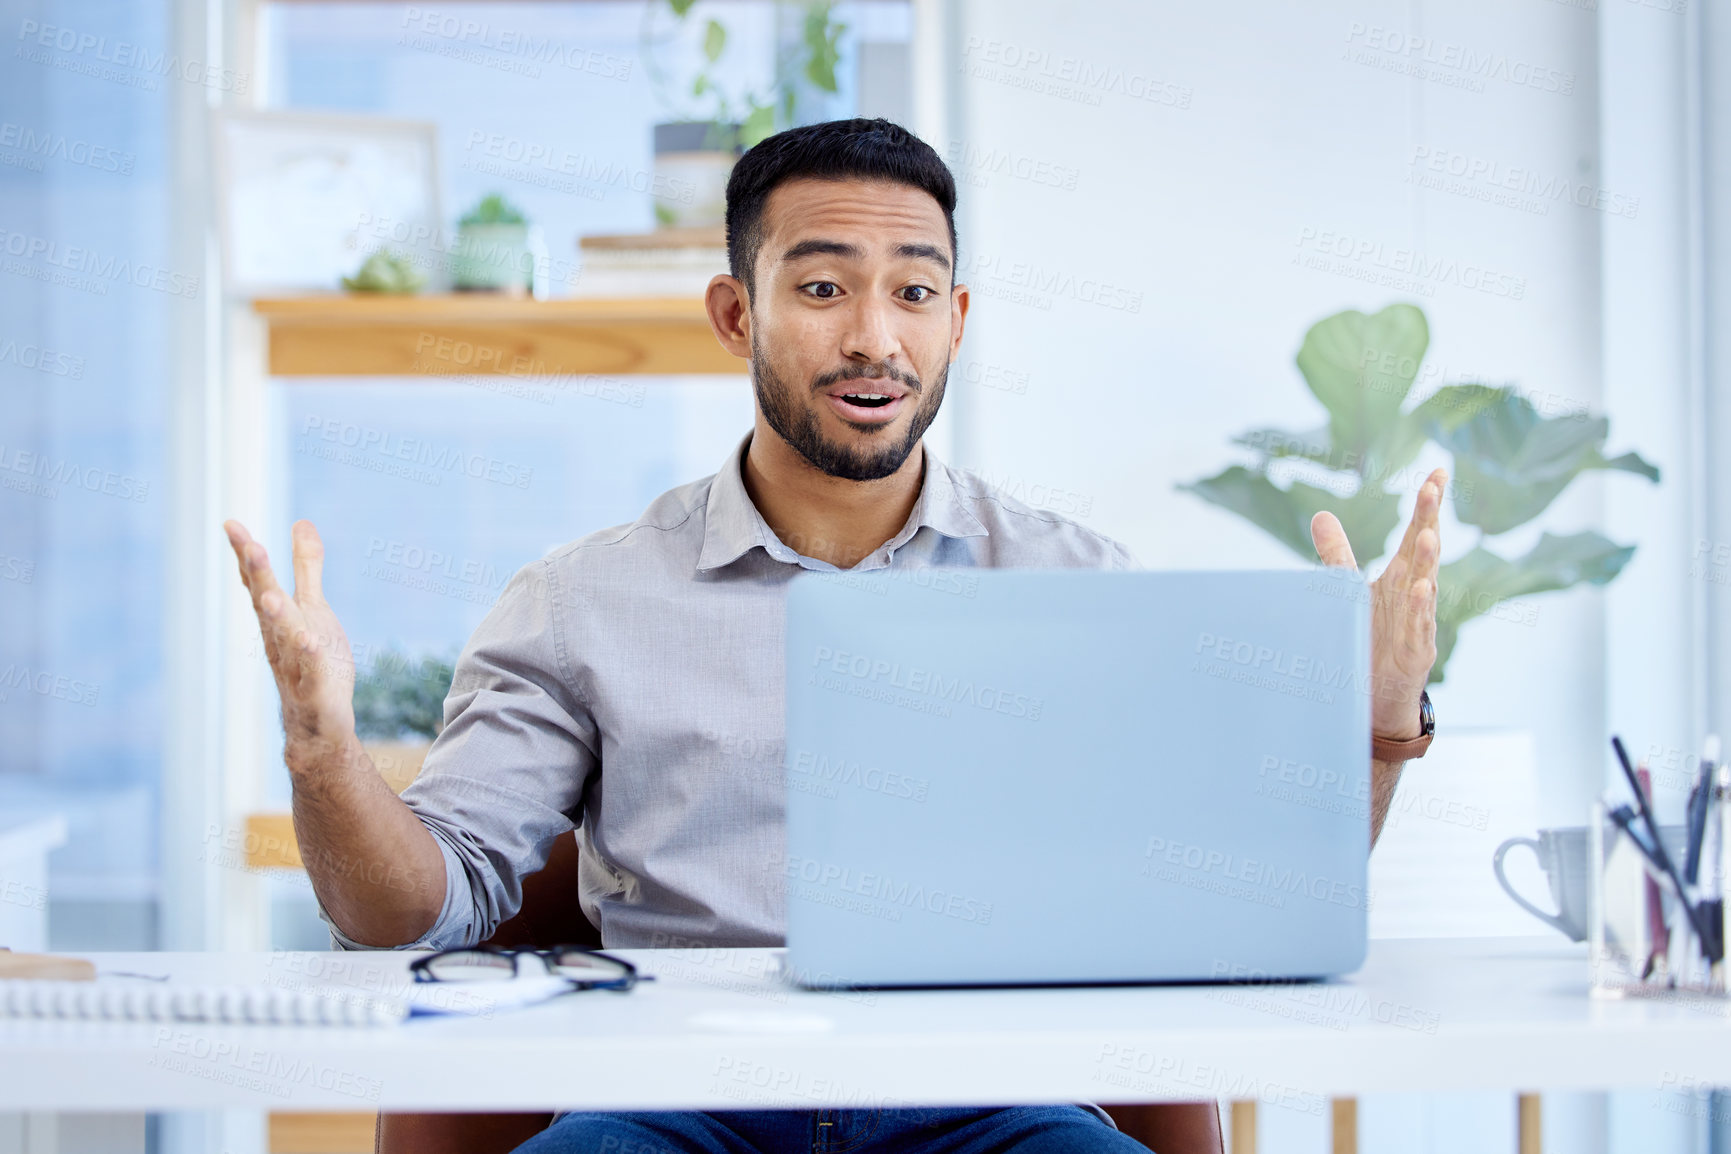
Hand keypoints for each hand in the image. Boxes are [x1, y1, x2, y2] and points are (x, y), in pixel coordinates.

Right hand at [223, 519, 358, 768]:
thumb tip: (302, 522)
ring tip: (270, 595)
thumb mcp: (311, 607)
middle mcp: (280, 638)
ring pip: (285, 638)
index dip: (245, 554)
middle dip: (258, 574)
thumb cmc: (311, 662)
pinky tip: (311, 643)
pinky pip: (313, 673)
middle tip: (249, 544)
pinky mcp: (316, 689)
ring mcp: (295, 665)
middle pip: (266, 603)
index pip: (257, 581)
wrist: (315, 726)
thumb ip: (306, 567)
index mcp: (278, 617)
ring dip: (278, 617)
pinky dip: (311, 659)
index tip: (231, 523)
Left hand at [1309, 469, 1444, 740]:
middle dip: (1429, 519)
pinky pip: (1419, 627)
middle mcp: (1414, 594)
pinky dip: (1420, 609)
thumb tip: (1321, 513)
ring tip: (1429, 533)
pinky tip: (1422, 588)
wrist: (1377, 696)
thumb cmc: (1372, 638)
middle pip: (1424, 551)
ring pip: (1426, 588)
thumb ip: (1338, 554)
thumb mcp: (1351, 590)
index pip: (1418, 532)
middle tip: (1434, 486)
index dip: (1428, 504)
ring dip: (1427, 561)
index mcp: (1401, 576)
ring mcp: (1418, 623)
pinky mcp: (1415, 652)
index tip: (1439, 470)